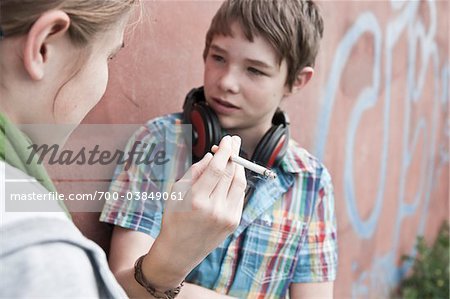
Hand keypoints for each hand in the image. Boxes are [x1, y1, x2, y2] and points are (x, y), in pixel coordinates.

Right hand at [144, 136, 245, 288]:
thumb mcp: (177, 192)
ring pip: (239, 184)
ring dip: (239, 166)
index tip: (226, 139)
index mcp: (196, 200)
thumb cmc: (174, 217)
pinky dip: (237, 182)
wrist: (179, 252)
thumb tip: (212, 156)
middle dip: (234, 154)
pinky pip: (239, 196)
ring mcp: (226, 217)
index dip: (224, 151)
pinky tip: (233, 173)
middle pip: (230, 174)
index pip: (216, 169)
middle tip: (234, 140)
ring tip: (235, 155)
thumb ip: (195, 171)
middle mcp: (214, 209)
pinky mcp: (233, 222)